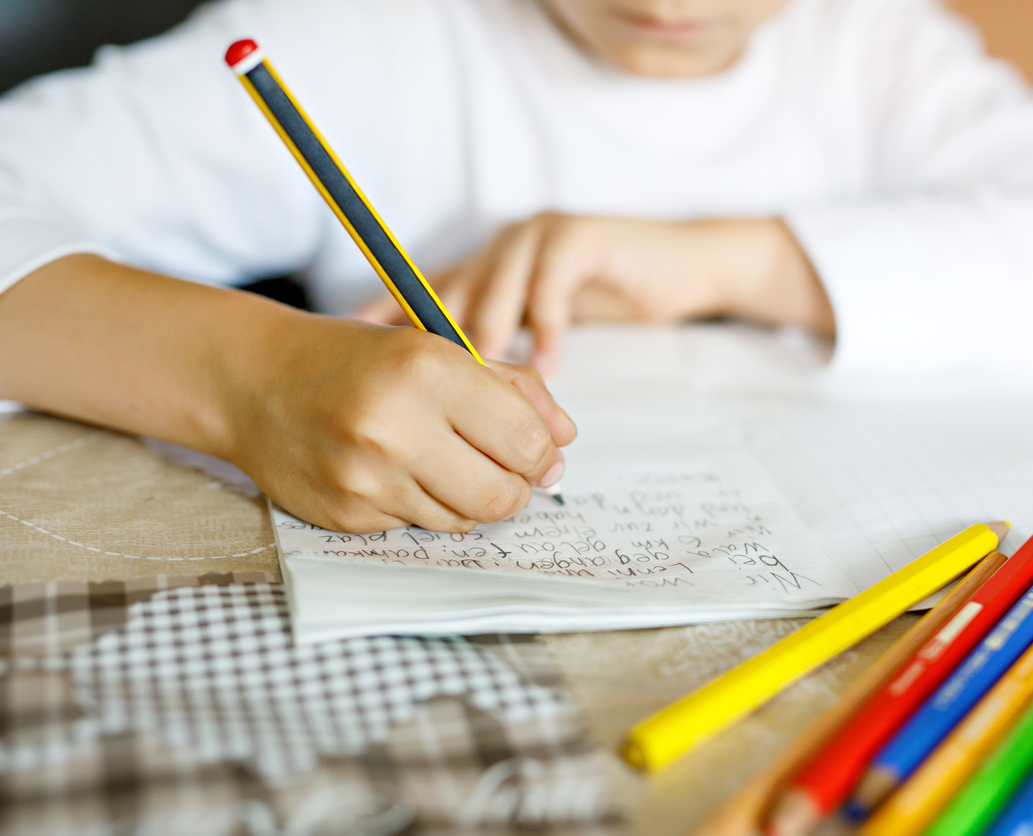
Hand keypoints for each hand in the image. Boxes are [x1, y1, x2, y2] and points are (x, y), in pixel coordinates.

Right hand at [0, 255, 573, 534]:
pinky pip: (417, 528)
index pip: (525, 441)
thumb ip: (513, 388)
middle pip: (502, 495)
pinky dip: (423, 506)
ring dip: (469, 499)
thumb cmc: (358, 360)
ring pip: (463, 520)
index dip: (543, 452)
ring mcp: (365, 478)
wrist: (254, 381)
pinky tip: (398, 473)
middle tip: (503, 468)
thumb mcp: (437, 348)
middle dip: (516, 487)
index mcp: (426, 370)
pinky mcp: (346, 515)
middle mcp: (394, 427)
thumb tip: (566, 439)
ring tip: (443, 461)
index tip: (537, 449)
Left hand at [353, 215, 834, 371]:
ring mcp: (539, 237)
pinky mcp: (581, 237)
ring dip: (492, 339)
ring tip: (483, 386)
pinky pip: (554, 286)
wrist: (677, 265)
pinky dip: (550, 327)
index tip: (355, 356)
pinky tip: (551, 363)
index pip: (421, 293)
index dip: (387, 320)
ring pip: (498, 289)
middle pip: (453, 293)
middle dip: (439, 345)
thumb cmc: (605, 300)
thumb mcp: (540, 326)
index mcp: (484, 268)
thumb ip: (498, 351)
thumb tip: (448, 404)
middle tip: (425, 392)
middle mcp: (501, 247)